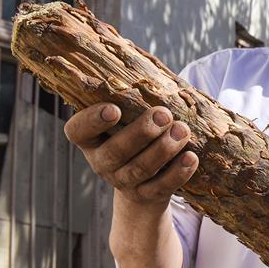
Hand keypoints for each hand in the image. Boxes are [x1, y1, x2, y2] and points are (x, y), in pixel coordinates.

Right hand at [64, 104, 198, 210]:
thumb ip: (132, 100)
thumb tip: (154, 71)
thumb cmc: (137, 135)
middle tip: (164, 114)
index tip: (114, 109)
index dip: (92, 120)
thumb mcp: (127, 119)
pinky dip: (178, 173)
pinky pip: (161, 187)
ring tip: (182, 130)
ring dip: (163, 149)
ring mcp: (123, 182)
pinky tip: (191, 157)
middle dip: (141, 132)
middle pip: (115, 151)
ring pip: (140, 169)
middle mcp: (101, 162)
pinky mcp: (146, 196)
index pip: (77, 131)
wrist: (145, 182)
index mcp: (90, 139)